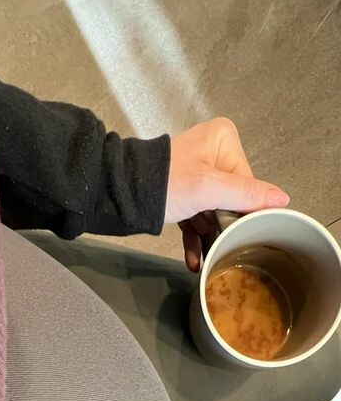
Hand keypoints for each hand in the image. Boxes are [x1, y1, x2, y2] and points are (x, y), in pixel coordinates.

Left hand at [165, 117, 288, 271]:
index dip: (243, 209)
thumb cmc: (165, 185)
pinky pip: (196, 217)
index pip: (247, 183)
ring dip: (209, 236)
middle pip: (232, 198)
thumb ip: (246, 194)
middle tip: (221, 245)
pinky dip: (195, 238)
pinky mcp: (181, 194)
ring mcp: (195, 174)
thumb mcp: (209, 189)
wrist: (119, 195)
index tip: (239, 230)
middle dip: (224, 225)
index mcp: (223, 140)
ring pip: (212, 211)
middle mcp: (211, 152)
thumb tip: (282, 200)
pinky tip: (195, 261)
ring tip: (207, 258)